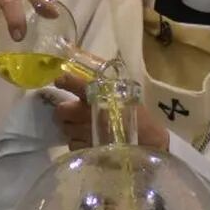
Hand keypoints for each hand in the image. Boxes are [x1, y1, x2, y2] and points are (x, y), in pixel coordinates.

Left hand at [52, 73, 170, 151]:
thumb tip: (89, 59)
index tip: (61, 81)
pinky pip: (72, 144)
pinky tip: (88, 139)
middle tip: (74, 111)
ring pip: (65, 129)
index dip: (64, 82)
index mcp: (96, 96)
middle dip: (65, 111)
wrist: (149, 140)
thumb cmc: (137, 113)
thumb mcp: (124, 90)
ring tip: (84, 126)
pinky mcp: (87, 149)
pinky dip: (77, 141)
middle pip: (61, 111)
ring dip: (72, 127)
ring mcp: (85, 133)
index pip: (73, 83)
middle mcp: (87, 114)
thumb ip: (104, 77)